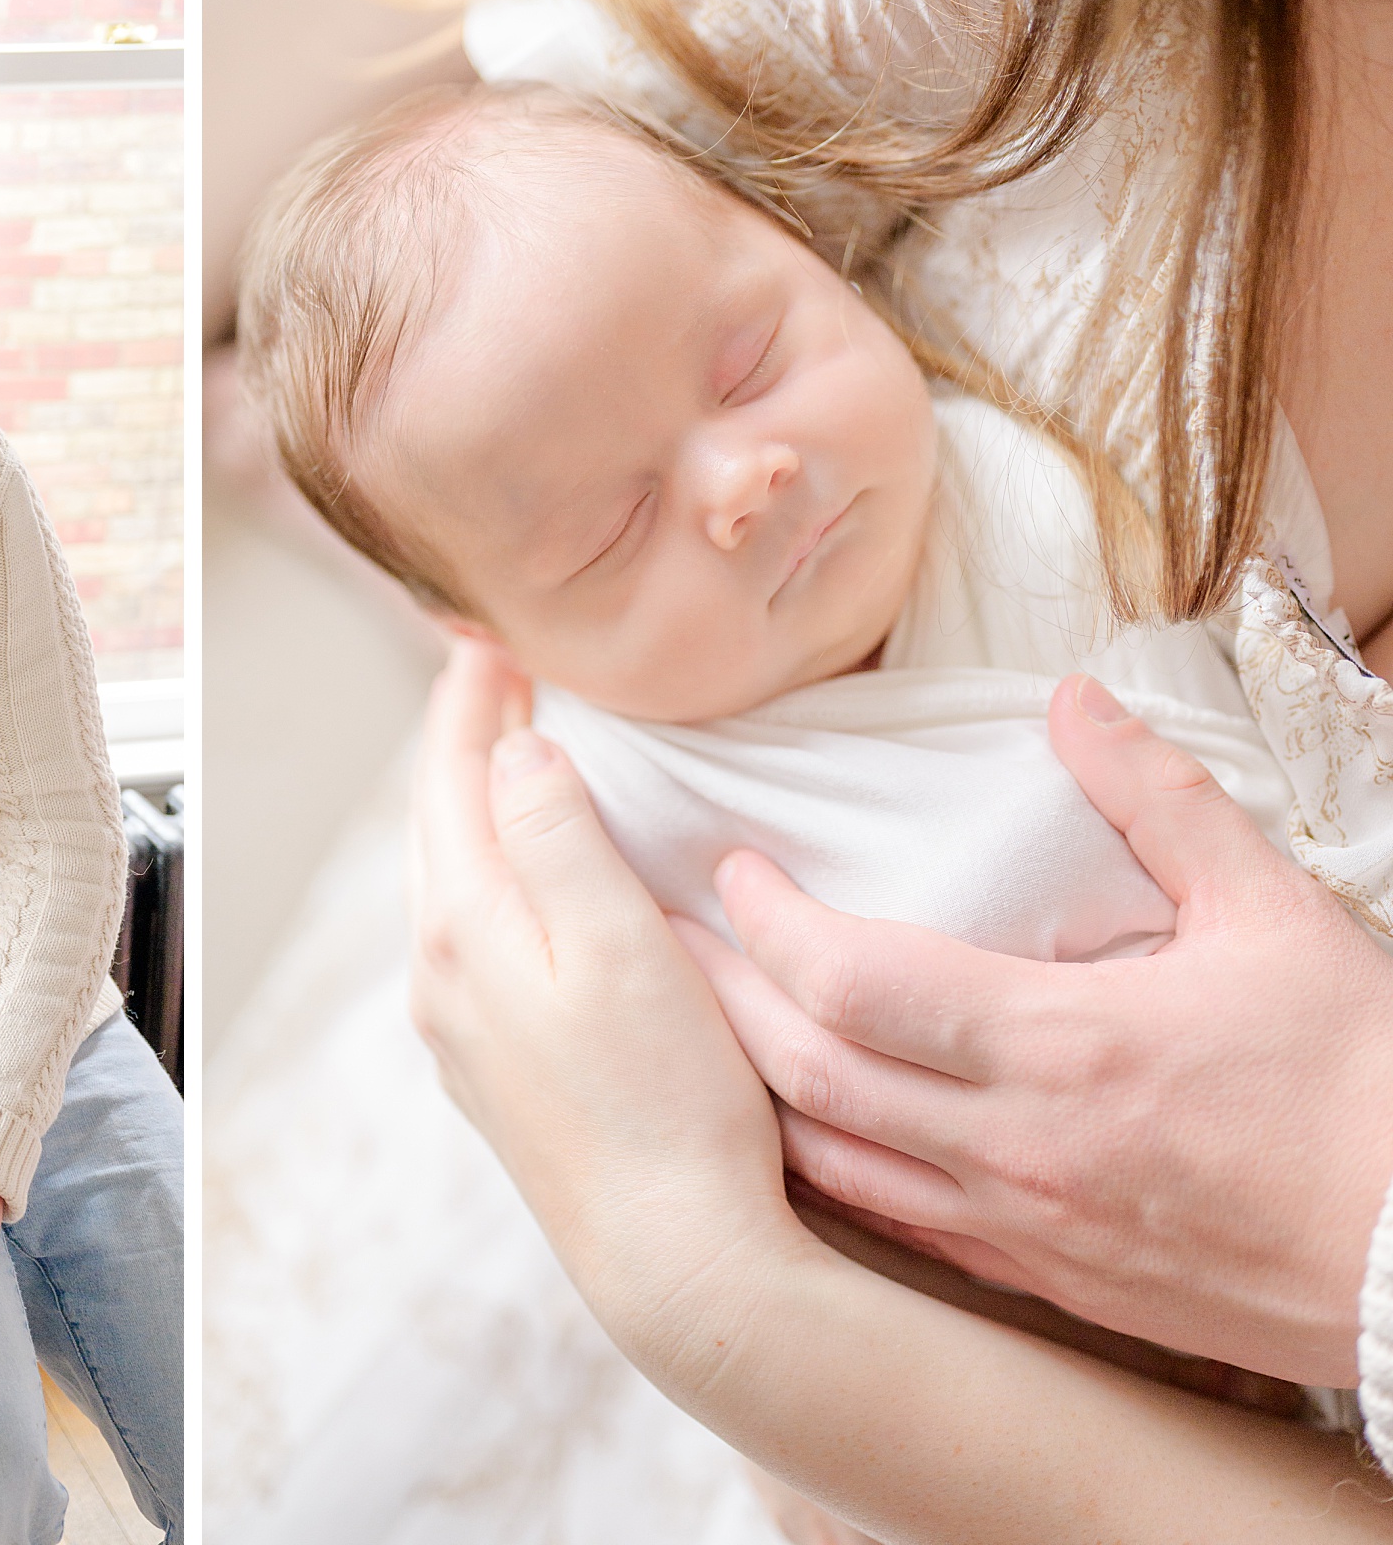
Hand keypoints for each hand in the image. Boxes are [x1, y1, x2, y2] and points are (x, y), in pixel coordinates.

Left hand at [406, 640, 805, 1362]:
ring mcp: (460, 1031)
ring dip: (472, 811)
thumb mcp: (621, 943)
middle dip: (462, 743)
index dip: (470, 699)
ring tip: (507, 757)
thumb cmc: (665, 1100)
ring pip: (451, 885)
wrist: (673, 1261)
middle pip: (437, 828)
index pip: (452, 779)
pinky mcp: (494, 1072)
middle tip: (493, 672)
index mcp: (464, 928)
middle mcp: (440, 977)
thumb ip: (556, 833)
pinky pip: (473, 938)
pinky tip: (524, 881)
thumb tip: (515, 745)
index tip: (489, 634)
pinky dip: (490, 876)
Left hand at [691, 673, 1392, 1385]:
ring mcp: (1017, 1229)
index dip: (771, 922)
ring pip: (830, 1164)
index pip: (852, 983)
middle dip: (716, 1003)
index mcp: (1058, 1048)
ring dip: (750, 1091)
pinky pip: (892, 1227)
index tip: (733, 870)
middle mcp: (1011, 1150)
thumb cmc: (1363, 1088)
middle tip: (661, 943)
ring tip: (699, 1031)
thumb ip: (1158, 800)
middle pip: (805, 1075)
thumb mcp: (1272, 916)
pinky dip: (824, 1171)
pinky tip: (799, 1135)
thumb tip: (1073, 700)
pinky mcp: (1040, 1283)